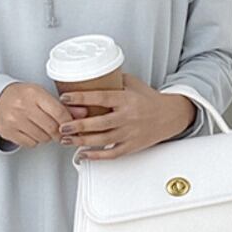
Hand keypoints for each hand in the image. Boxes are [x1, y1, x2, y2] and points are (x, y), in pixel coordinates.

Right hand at [0, 82, 88, 148]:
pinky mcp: (8, 132)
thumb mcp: (42, 95)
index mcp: (34, 93)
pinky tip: (32, 131)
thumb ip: (63, 106)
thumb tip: (83, 113)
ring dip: (47, 136)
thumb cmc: (22, 96)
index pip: (59, 112)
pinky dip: (35, 140)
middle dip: (59, 132)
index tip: (71, 125)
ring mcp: (14, 120)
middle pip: (52, 128)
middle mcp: (23, 106)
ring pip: (43, 138)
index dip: (69, 122)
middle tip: (59, 130)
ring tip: (42, 127)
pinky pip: (31, 143)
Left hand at [55, 73, 196, 159]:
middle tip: (62, 125)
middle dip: (78, 125)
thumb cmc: (149, 100)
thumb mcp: (133, 84)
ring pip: (102, 140)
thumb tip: (90, 74)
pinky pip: (111, 154)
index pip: (101, 98)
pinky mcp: (131, 146)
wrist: (170, 116)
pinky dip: (96, 156)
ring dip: (82, 141)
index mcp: (126, 100)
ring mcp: (129, 133)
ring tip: (66, 139)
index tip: (65, 97)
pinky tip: (83, 154)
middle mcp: (128, 117)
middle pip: (99, 123)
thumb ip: (114, 80)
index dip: (81, 98)